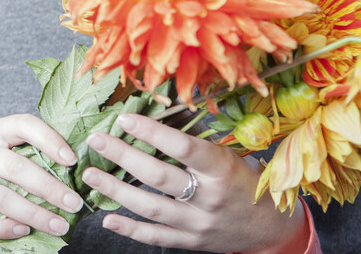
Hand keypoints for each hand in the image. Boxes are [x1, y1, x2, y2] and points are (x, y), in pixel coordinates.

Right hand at [0, 114, 84, 239]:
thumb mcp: (9, 154)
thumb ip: (34, 156)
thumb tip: (77, 172)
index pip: (23, 124)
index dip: (49, 140)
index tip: (72, 160)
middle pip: (15, 167)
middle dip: (49, 188)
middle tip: (74, 204)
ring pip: (0, 197)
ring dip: (34, 214)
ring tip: (58, 225)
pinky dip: (5, 229)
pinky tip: (25, 230)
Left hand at [81, 113, 308, 253]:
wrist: (270, 226)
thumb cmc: (244, 181)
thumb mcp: (229, 156)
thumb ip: (194, 145)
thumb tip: (151, 119)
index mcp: (222, 169)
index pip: (183, 147)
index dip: (151, 131)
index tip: (124, 119)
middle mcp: (209, 197)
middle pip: (158, 176)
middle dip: (122, 156)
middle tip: (95, 140)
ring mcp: (199, 223)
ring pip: (150, 207)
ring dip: (116, 191)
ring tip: (90, 176)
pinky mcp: (191, 242)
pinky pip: (155, 236)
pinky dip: (129, 229)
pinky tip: (107, 218)